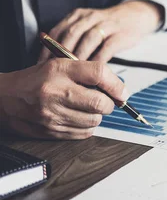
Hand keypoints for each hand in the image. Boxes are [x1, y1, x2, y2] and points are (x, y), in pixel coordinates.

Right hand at [0, 59, 127, 139]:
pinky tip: (78, 118)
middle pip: (100, 102)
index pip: (99, 73)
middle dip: (109, 104)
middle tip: (105, 101)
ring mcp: (52, 114)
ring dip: (97, 116)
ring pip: (94, 120)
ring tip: (86, 108)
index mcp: (60, 70)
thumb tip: (118, 89)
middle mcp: (55, 92)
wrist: (4, 98)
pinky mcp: (50, 131)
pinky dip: (87, 127)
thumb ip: (88, 73)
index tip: (122, 91)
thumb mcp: (60, 65)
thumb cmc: (36, 80)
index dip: (116, 84)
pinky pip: (84, 133)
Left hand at [39, 0, 162, 62]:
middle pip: (71, 34)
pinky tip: (93, 72)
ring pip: (88, 39)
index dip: (48, 49)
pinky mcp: (120, 34)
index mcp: (77, 16)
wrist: (135, 16)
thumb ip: (72, 38)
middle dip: (62, 54)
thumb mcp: (86, 25)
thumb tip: (53, 62)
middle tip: (56, 72)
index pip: (57, 31)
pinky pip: (106, 48)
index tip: (42, 65)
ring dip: (80, 57)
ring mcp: (106, 25)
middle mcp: (90, 17)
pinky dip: (98, 60)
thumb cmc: (108, 27)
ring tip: (73, 73)